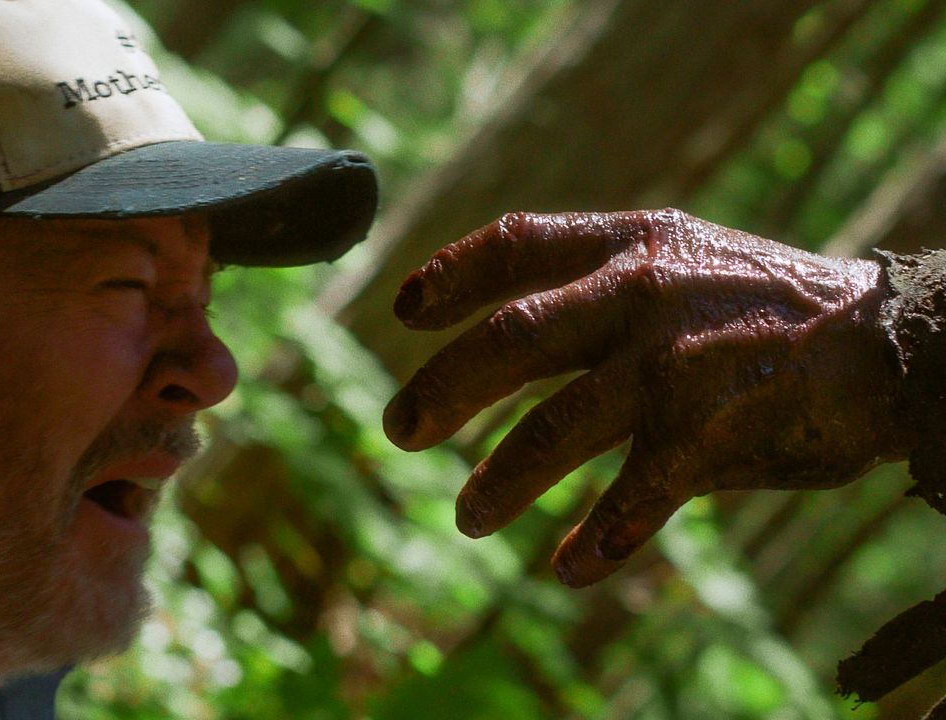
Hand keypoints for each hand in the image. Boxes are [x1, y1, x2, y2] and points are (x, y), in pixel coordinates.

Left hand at [383, 209, 907, 586]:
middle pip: (511, 339)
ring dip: (501, 480)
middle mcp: (641, 292)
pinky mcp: (710, 431)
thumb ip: (602, 288)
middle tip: (399, 430)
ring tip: (467, 516)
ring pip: (556, 428)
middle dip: (444, 389)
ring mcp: (673, 361)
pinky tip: (571, 567)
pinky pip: (631, 496)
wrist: (882, 340)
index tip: (404, 311)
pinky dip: (596, 537)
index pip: (517, 242)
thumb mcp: (680, 262)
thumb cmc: (764, 306)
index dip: (451, 273)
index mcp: (630, 243)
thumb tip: (506, 335)